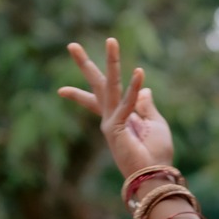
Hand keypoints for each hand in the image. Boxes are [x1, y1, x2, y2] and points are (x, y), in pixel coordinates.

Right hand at [60, 39, 175, 178]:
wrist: (154, 177)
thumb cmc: (156, 154)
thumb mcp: (155, 124)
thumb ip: (145, 106)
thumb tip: (144, 88)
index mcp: (118, 117)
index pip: (100, 98)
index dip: (83, 91)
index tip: (63, 88)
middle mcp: (110, 118)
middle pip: (97, 87)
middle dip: (85, 65)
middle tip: (71, 45)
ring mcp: (111, 122)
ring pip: (111, 86)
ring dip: (112, 63)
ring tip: (111, 41)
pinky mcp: (117, 127)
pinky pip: (128, 103)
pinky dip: (135, 88)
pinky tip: (139, 73)